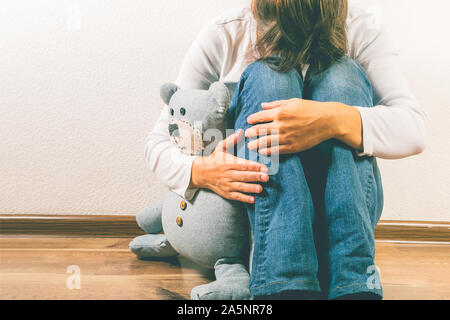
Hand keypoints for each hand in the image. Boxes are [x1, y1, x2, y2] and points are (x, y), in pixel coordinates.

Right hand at [190, 130, 269, 203]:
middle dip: (255, 177)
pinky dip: (243, 198)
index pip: (242, 165)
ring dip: (250, 188)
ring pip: (240, 187)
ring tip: (260, 189)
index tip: (264, 167)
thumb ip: (230, 140)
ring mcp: (226, 184)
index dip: (253, 166)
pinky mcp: (225, 192)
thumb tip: (240, 131)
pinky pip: (235, 196)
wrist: (200, 173)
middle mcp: (227, 174)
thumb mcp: (220, 148)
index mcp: (227, 163)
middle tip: (266, 178)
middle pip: (243, 176)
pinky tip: (252, 200)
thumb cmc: (213, 159)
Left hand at [245, 98, 362, 154]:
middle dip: (252, 133)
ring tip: (251, 146)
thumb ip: (276, 104)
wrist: (328, 121)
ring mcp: (287, 137)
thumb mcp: (293, 102)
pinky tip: (263, 152)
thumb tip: (262, 105)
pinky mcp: (293, 146)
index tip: (248, 121)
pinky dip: (268, 152)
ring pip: (266, 143)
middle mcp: (281, 125)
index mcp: (281, 112)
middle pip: (260, 131)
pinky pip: (277, 151)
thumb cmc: (311, 108)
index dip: (253, 119)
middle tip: (247, 134)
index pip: (261, 116)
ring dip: (256, 145)